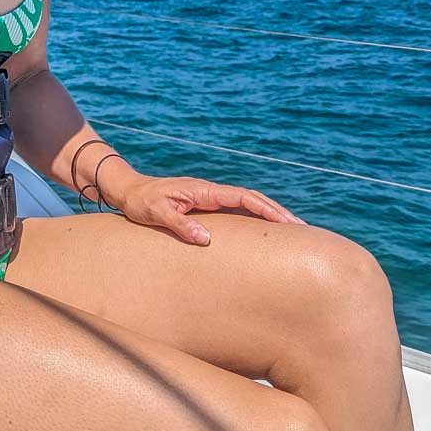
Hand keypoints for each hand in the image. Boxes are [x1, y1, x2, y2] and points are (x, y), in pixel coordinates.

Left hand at [118, 174, 306, 245]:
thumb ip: (180, 224)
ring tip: (292, 232)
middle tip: (302, 230)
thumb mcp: (156, 213)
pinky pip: (235, 210)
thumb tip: (206, 239)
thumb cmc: (141, 202)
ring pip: (246, 203)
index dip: (265, 208)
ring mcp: (209, 197)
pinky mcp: (205, 205)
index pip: (242, 197)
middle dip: (276, 212)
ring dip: (268, 214)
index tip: (287, 222)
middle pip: (251, 198)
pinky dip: (253, 217)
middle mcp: (210, 191)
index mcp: (203, 190)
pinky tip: (264, 232)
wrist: (129, 190)